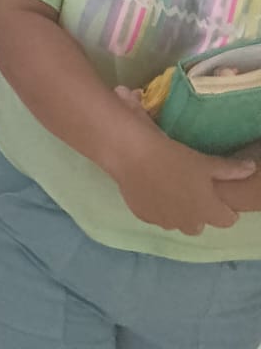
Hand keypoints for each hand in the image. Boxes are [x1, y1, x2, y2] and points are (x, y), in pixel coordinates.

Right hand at [105, 99, 256, 234]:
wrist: (132, 155)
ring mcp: (163, 221)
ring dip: (176, 212)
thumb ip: (230, 170)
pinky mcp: (142, 215)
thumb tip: (251, 168)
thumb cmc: (173, 157)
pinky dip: (156, 208)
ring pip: (176, 223)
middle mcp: (187, 222)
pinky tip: (151, 190)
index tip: (214, 193)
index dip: (223, 207)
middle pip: (199, 226)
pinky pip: (155, 217)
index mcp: (207, 211)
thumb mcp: (204, 162)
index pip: (227, 220)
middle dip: (198, 213)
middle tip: (189, 191)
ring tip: (169, 190)